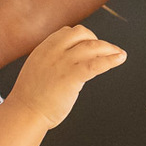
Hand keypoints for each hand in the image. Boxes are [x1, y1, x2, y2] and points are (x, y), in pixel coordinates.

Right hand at [6, 25, 125, 128]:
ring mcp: (63, 62)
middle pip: (81, 33)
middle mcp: (54, 51)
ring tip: (120, 53)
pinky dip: (111, 59)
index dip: (82, 36)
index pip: (67, 32)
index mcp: (44, 48)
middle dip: (96, 39)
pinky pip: (96, 64)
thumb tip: (70, 62)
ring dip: (109, 48)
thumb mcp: (37, 69)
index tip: (91, 43)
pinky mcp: (72, 76)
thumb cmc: (31, 98)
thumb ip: (52, 62)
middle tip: (106, 49)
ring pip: (92, 46)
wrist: (25, 113)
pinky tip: (120, 59)